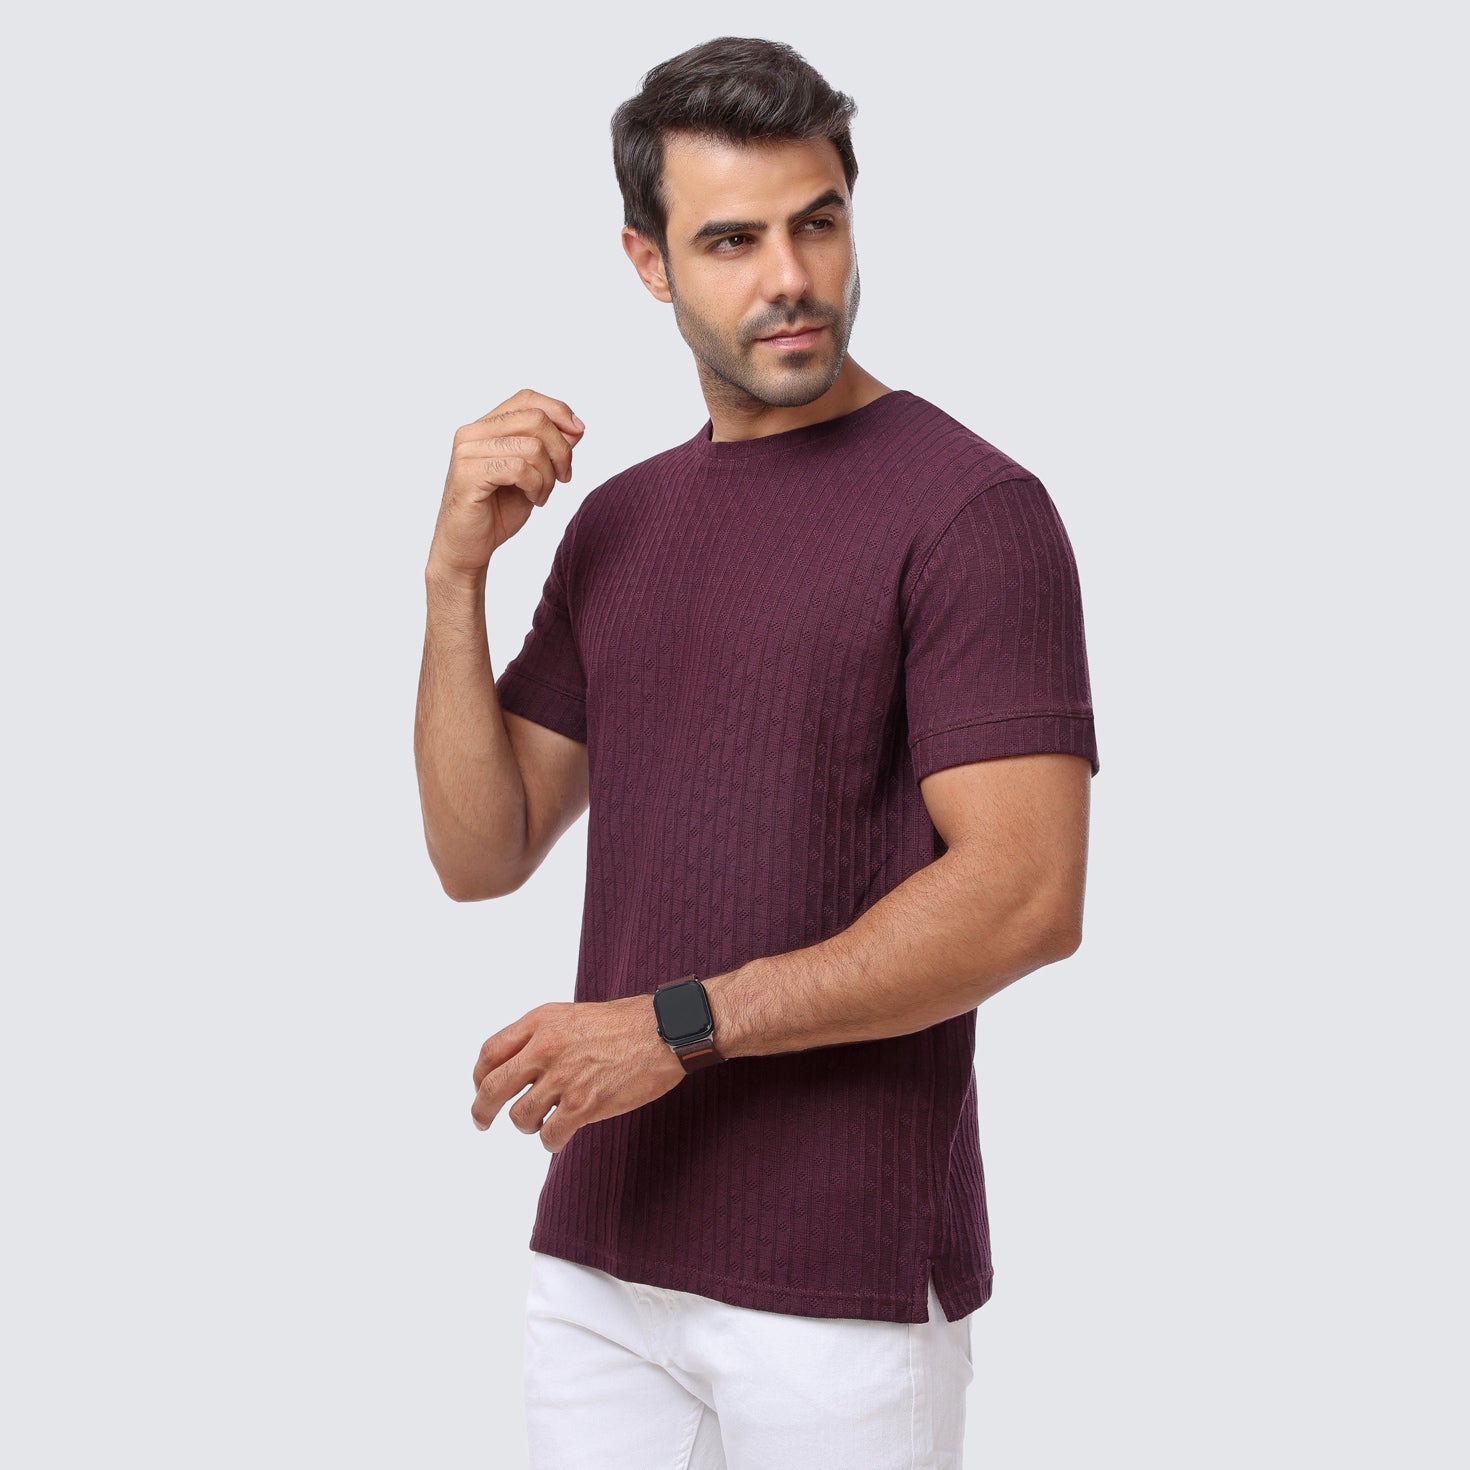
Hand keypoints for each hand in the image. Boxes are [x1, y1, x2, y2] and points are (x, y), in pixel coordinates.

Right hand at [428, 388, 584, 588]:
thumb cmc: (497, 512)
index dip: (559, 411)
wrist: (467, 549)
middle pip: (535, 419)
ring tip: (542, 495)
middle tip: (563, 478)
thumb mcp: (534, 476)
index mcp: (485, 427)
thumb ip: (550, 450)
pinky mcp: (468, 474)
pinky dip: (537, 486)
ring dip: (549, 475)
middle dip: (561, 450)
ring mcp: (467, 452)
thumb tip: (576, 428)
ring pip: (532, 446)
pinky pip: (520, 468)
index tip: (578, 435)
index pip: (527, 398)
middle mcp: (472, 433)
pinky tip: (534, 500)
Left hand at [471, 995, 687, 1152]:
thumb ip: (542, 1035)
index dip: (480, 1076)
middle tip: (481, 1122)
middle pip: (492, 1087)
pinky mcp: (584, 1104)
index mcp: (541, 1021)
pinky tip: (559, 1136)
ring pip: (519, 1117)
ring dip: (526, 1125)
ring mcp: (564, 1077)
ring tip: (541, 1123)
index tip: (482, 1088)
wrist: (665, 1032)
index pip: (490, 1052)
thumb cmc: (626, 1023)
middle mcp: (546, 1047)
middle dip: (481, 1111)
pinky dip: (550, 1141)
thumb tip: (517, 1066)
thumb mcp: (573, 1015)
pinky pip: (549, 1136)